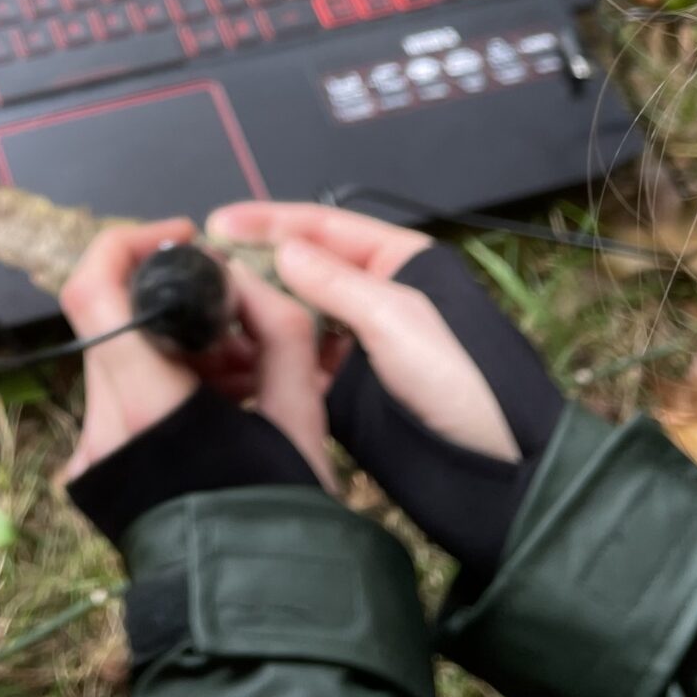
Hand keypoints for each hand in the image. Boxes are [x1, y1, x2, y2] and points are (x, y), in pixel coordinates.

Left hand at [59, 217, 334, 488]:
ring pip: (126, 366)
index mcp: (142, 401)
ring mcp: (90, 454)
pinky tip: (226, 413)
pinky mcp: (95, 476)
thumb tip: (245, 281)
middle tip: (244, 335)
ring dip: (181, 356)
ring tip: (249, 380)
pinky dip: (170, 393)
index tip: (181, 238)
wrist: (258, 614)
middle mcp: (100, 424)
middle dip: (183, 314)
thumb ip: (277, 328)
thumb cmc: (282, 515)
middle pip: (123, 328)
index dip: (128, 243)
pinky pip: (125, 407)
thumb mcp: (300, 413)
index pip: (91, 287)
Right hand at [211, 202, 566, 599]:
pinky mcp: (349, 390)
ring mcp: (362, 345)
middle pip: (306, 269)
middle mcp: (379, 296)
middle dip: (256, 266)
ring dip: (257, 312)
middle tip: (200, 269)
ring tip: (206, 313)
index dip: (270, 222)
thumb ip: (336, 283)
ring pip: (298, 317)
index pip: (325, 227)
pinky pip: (300, 363)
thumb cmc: (458, 382)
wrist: (496, 474)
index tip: (216, 222)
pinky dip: (268, 357)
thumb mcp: (397, 322)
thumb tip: (280, 248)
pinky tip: (230, 357)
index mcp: (402, 262)